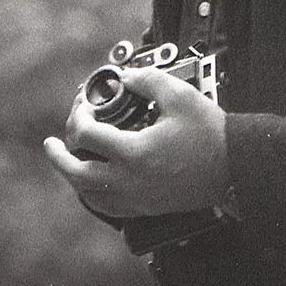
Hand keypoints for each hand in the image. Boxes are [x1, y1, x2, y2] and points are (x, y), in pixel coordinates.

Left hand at [43, 65, 229, 219]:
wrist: (234, 167)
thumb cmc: (210, 134)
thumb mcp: (179, 94)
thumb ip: (148, 80)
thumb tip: (127, 78)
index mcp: (135, 153)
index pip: (88, 135)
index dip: (79, 116)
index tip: (85, 105)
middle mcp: (130, 181)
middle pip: (77, 174)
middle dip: (59, 157)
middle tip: (52, 144)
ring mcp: (137, 198)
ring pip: (89, 196)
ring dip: (73, 177)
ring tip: (68, 162)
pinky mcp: (146, 207)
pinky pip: (108, 207)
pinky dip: (92, 194)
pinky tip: (93, 183)